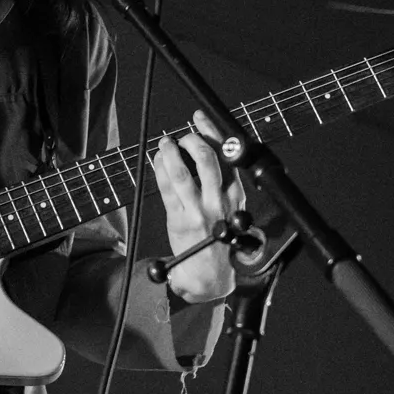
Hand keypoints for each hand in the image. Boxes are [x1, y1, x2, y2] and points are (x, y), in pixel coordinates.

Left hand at [152, 110, 245, 303]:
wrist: (210, 275)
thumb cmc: (219, 237)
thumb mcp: (230, 207)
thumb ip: (220, 180)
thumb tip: (202, 144)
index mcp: (236, 194)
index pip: (226, 156)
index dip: (212, 132)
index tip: (199, 117)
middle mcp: (220, 201)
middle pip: (206, 160)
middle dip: (191, 140)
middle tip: (183, 135)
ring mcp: (198, 211)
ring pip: (183, 173)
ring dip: (171, 153)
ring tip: (165, 143)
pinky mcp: (179, 221)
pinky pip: (166, 190)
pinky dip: (160, 170)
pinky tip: (157, 161)